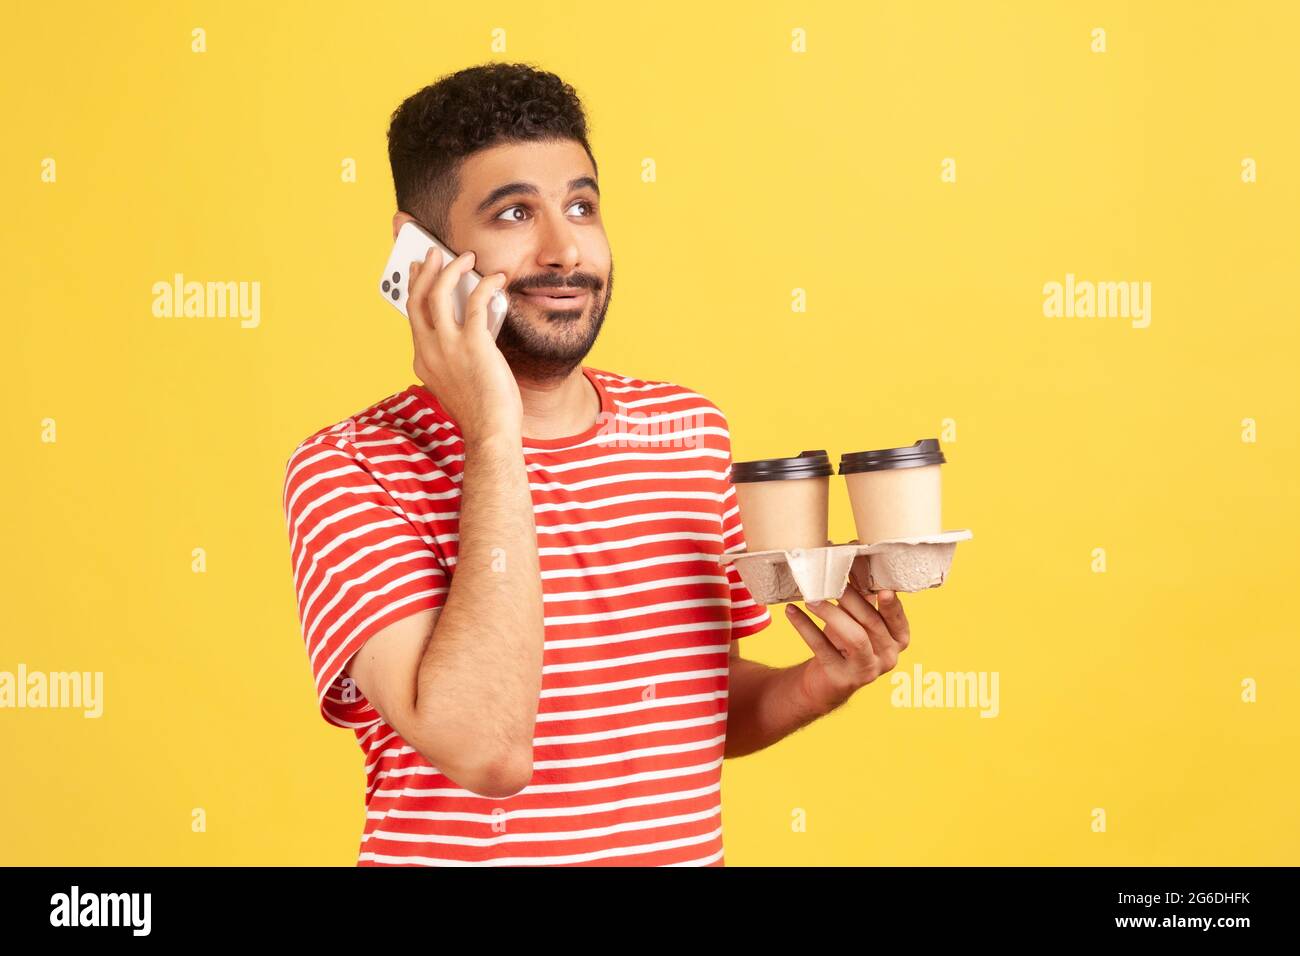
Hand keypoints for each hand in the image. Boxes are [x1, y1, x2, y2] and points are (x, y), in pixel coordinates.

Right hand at [407, 248, 521, 442]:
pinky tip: (496, 278)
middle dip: (425, 270)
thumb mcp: (457, 380)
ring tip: (465, 257)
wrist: (490, 432)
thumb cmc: (480, 411)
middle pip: (418, 299)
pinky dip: (486, 285)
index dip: (414, 289)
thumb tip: (473, 324)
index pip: (412, 316)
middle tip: (434, 253)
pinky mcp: (473, 345)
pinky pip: (476, 302)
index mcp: (421, 360)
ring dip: (451, 269)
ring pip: (439, 294)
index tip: (418, 273)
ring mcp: (448, 347)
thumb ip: (456, 354)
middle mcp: (428, 350)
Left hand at [783, 575, 910, 714]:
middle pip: (872, 623)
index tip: (883, 588)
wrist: (827, 681)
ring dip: (831, 613)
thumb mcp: (857, 620)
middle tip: (830, 580)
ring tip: (811, 598)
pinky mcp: (841, 678)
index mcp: (898, 639)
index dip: (891, 604)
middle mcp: (888, 657)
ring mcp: (866, 670)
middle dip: (851, 599)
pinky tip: (792, 611)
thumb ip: (862, 598)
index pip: (897, 619)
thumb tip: (853, 560)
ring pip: (854, 637)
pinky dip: (805, 627)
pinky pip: (822, 648)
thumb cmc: (845, 642)